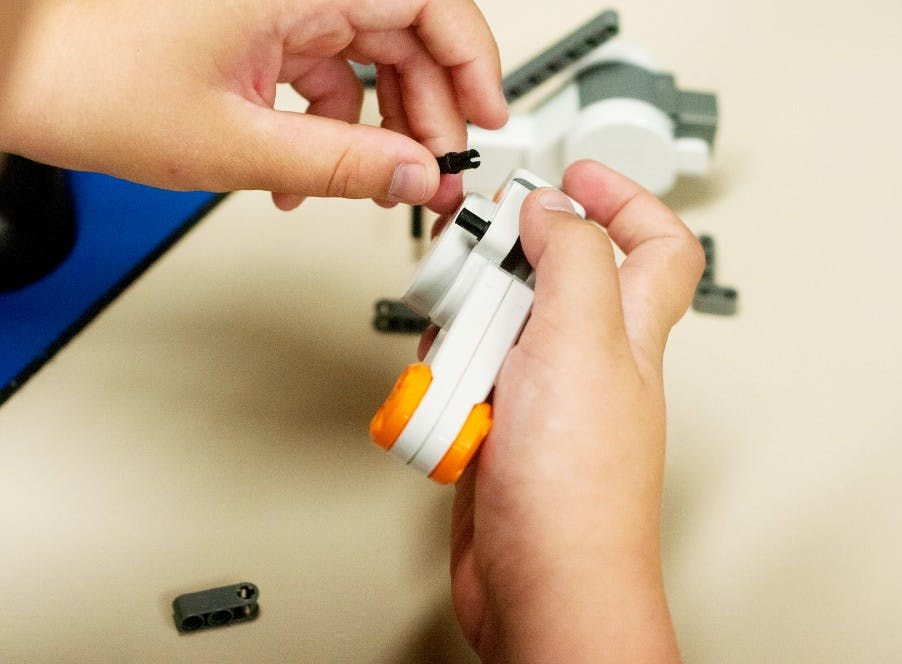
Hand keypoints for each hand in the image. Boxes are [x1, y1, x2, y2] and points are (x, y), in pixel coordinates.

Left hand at [0, 0, 506, 212]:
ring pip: (367, 56)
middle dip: (429, 111)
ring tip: (377, 183)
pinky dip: (329, 124)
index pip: (429, 1)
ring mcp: (275, 3)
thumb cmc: (85, 77)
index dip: (474, 60)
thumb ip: (344, 163)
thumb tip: (417, 177)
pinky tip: (310, 172)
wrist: (17, 70)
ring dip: (380, 126)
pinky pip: (321, 71)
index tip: (488, 116)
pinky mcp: (255, 27)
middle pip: (406, 33)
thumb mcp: (236, 142)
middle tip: (436, 172)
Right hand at [448, 160, 703, 660]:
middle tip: (475, 261)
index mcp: (628, 331)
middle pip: (551, 274)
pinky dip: (443, 381)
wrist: (540, 586)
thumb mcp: (581, 342)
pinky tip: (444, 399)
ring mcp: (540, 394)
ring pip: (494, 325)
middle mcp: (588, 358)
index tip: (572, 172)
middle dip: (506, 263)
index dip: (625, 197)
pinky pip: (462, 378)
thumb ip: (573, 258)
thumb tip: (556, 204)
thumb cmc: (580, 492)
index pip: (656, 244)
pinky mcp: (498, 427)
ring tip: (458, 354)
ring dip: (464, 330)